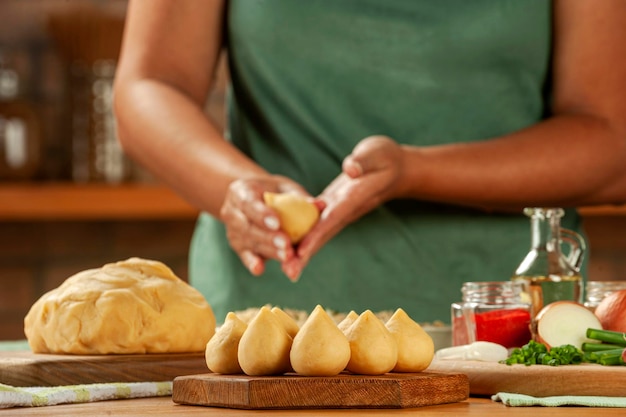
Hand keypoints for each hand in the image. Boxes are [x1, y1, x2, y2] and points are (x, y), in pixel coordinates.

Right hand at [220, 175, 313, 279]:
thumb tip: (320, 205)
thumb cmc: (273, 191)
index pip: (248, 203)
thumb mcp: (285, 188)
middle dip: (267, 237)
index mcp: (240, 191)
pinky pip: (244, 255)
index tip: (277, 223)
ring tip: (287, 256)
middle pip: (248, 226)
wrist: (255, 199)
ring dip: (268, 251)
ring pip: (249, 242)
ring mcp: (232, 230)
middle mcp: (231, 211)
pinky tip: (260, 269)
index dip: (261, 214)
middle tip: (286, 245)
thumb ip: (300, 197)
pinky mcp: (237, 246)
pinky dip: (252, 262)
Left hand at [283, 135, 405, 278]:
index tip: (302, 252)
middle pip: (322, 235)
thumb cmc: (386, 159)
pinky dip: (303, 238)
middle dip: (306, 254)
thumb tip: (350, 169)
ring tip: (285, 270)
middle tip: (288, 273)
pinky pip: (315, 225)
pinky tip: (289, 249)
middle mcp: (344, 209)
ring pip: (318, 234)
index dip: (316, 235)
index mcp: (352, 198)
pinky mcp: (331, 207)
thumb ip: (363, 161)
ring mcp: (337, 210)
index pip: (331, 219)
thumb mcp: (376, 153)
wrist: (396, 170)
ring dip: (302, 251)